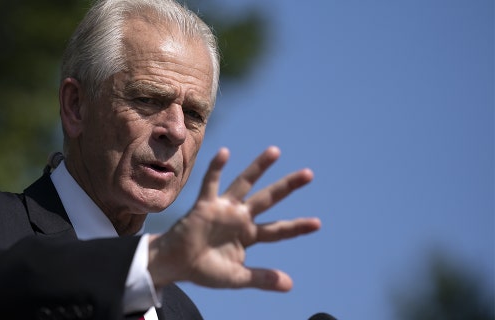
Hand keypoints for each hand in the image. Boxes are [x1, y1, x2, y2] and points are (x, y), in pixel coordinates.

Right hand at [148, 146, 320, 291]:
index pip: (278, 229)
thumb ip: (262, 278)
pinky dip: (216, 168)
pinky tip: (225, 152)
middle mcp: (240, 217)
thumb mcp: (237, 277)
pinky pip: (211, 183)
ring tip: (276, 151)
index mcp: (249, 234)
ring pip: (245, 183)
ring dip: (259, 167)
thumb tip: (290, 285)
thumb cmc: (204, 270)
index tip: (317, 223)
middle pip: (268, 198)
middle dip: (287, 186)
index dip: (296, 227)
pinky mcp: (205, 205)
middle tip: (309, 174)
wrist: (177, 265)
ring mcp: (223, 208)